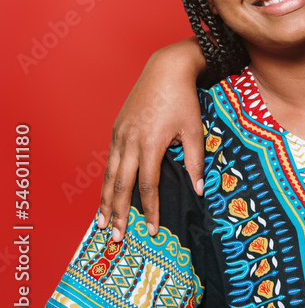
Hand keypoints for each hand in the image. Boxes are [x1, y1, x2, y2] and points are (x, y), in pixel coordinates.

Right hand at [98, 38, 206, 240]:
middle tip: (116, 237)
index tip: (153, 229)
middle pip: (121, 186)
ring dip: (105, 201)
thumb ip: (195, 162)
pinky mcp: (116, 129)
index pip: (148, 186)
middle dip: (118, 214)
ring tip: (103, 223)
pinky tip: (107, 194)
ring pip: (109, 175)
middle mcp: (129, 142)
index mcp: (150, 144)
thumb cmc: (184, 100)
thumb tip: (198, 190)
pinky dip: (107, 181)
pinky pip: (109, 161)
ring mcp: (120, 135)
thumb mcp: (195, 130)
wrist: (166, 69)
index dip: (150, 210)